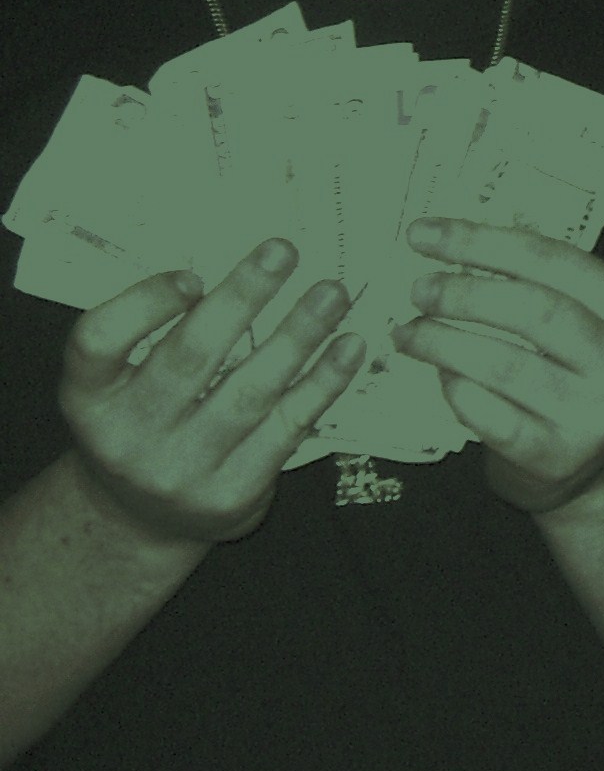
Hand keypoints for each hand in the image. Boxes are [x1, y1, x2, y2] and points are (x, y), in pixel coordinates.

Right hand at [59, 240, 363, 546]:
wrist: (141, 519)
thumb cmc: (143, 422)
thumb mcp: (121, 384)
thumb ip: (157, 333)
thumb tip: (241, 264)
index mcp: (88, 396)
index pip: (98, 341)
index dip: (145, 303)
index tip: (194, 273)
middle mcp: (126, 436)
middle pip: (190, 357)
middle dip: (242, 298)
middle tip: (284, 250)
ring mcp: (180, 470)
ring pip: (250, 391)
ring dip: (298, 335)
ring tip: (331, 293)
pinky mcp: (232, 494)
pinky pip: (287, 427)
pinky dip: (323, 383)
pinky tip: (349, 347)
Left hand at [393, 219, 603, 513]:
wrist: (593, 460)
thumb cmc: (569, 370)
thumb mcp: (577, 319)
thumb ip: (535, 281)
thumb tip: (452, 237)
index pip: (554, 259)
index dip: (482, 241)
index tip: (423, 232)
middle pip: (535, 311)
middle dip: (463, 293)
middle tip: (417, 289)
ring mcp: (590, 413)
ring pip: (505, 364)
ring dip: (442, 342)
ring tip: (408, 331)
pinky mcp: (554, 455)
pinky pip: (489, 414)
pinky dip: (454, 388)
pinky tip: (436, 373)